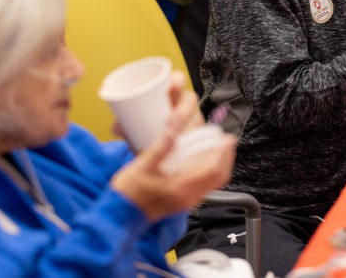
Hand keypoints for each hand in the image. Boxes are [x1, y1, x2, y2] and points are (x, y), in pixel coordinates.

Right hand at [110, 74, 235, 220]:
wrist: (119, 217)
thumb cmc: (127, 195)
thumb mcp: (141, 167)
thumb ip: (160, 147)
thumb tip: (173, 128)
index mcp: (180, 189)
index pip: (212, 170)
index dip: (222, 153)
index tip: (226, 138)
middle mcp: (188, 197)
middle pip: (218, 176)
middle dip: (226, 156)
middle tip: (226, 139)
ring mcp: (187, 201)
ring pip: (214, 182)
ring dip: (220, 163)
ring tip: (219, 147)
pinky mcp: (183, 201)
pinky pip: (206, 186)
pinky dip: (211, 171)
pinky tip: (205, 161)